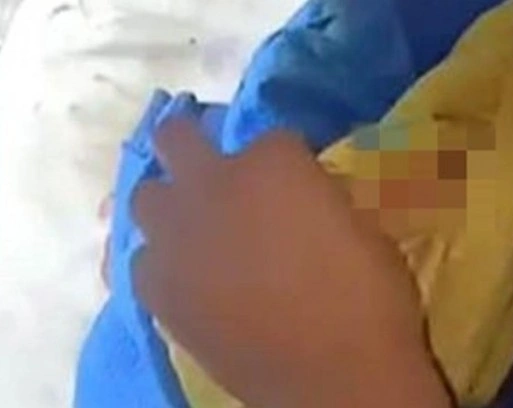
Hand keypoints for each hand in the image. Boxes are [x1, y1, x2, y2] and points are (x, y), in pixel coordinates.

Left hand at [132, 120, 450, 407]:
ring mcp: (178, 236)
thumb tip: (303, 199)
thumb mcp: (362, 230)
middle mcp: (213, 185)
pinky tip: (185, 278)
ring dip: (170, 204)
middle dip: (193, 141)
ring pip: (145, 197)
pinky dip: (163, 263)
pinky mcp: (159, 289)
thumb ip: (319, 199)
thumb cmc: (368, 300)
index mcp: (273, 163)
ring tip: (193, 227)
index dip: (281, 160)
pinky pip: (144, 261)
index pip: (268, 137)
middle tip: (211, 168)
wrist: (336, 377)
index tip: (290, 180)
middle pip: (178, 137)